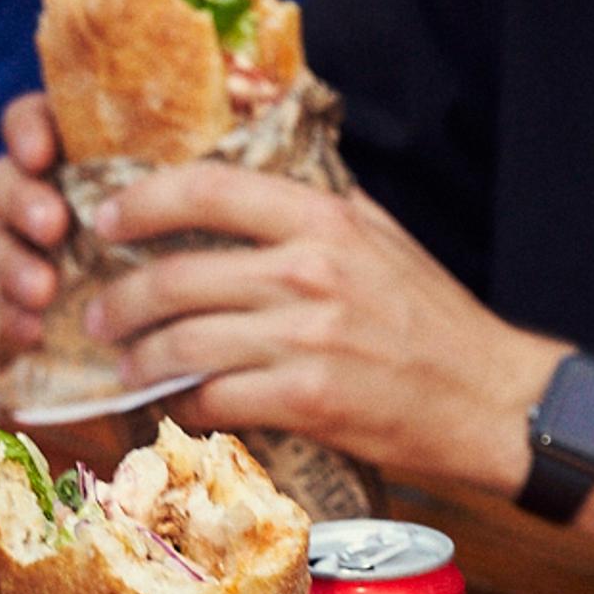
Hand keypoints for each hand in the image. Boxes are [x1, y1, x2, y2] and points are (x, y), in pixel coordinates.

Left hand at [0, 95, 537, 482]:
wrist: (495, 398)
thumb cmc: (437, 319)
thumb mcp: (383, 238)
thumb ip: (317, 212)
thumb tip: (250, 188)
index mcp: (325, 219)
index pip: (206, 190)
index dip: (141, 202)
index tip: (107, 219)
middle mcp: (311, 271)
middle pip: (178, 276)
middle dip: (121, 299)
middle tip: (99, 312)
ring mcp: (308, 338)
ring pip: (185, 342)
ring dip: (141, 358)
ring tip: (127, 365)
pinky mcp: (310, 401)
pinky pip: (216, 399)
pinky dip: (186, 404)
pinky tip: (180, 405)